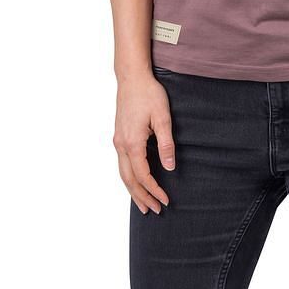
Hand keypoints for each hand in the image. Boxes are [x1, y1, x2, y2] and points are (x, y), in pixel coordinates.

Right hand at [112, 70, 175, 214]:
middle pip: (129, 179)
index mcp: (133, 142)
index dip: (154, 190)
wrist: (131, 77)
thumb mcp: (163, 117)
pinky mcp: (119, 136)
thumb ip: (166, 144)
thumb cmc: (149, 94)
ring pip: (123, 173)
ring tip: (142, 204)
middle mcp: (121, 144)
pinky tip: (135, 182)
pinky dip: (129, 178)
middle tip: (154, 211)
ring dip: (133, 190)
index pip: (143, 175)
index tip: (165, 200)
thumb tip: (170, 167)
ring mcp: (118, 140)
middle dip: (141, 197)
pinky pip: (122, 164)